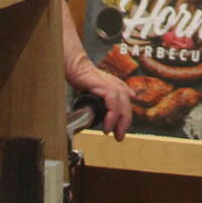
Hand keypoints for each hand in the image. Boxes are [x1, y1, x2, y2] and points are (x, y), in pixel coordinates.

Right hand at [61, 4, 133, 139]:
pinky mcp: (103, 84)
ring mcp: (110, 83)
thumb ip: (102, 99)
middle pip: (127, 104)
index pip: (127, 100)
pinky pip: (113, 100)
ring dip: (119, 120)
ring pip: (122, 103)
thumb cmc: (83, 78)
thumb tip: (103, 111)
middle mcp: (115, 84)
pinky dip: (112, 113)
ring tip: (112, 132)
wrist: (74, 66)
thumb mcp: (94, 92)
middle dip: (125, 122)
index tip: (122, 128)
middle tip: (120, 136)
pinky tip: (107, 124)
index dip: (127, 114)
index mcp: (115, 86)